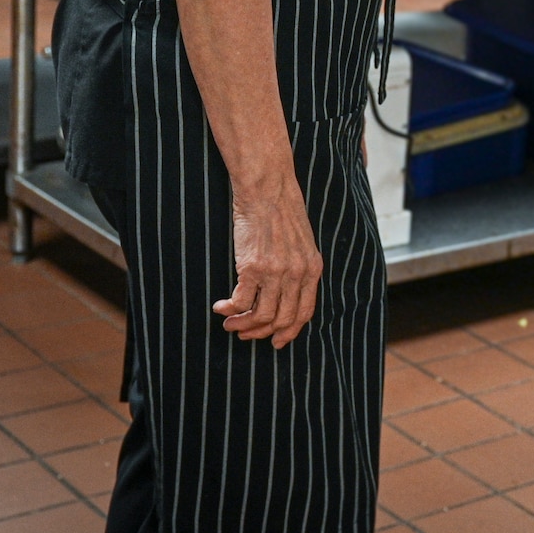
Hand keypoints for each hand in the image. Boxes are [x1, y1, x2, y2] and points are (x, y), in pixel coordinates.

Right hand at [213, 176, 322, 348]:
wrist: (267, 190)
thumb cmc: (281, 212)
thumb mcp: (303, 242)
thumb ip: (299, 267)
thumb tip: (286, 293)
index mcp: (312, 269)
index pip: (304, 312)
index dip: (290, 332)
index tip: (276, 342)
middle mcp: (297, 274)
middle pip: (282, 320)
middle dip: (261, 333)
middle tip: (245, 335)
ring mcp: (276, 272)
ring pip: (260, 316)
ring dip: (242, 325)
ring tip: (229, 323)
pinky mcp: (253, 267)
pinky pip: (241, 302)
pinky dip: (229, 309)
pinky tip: (220, 306)